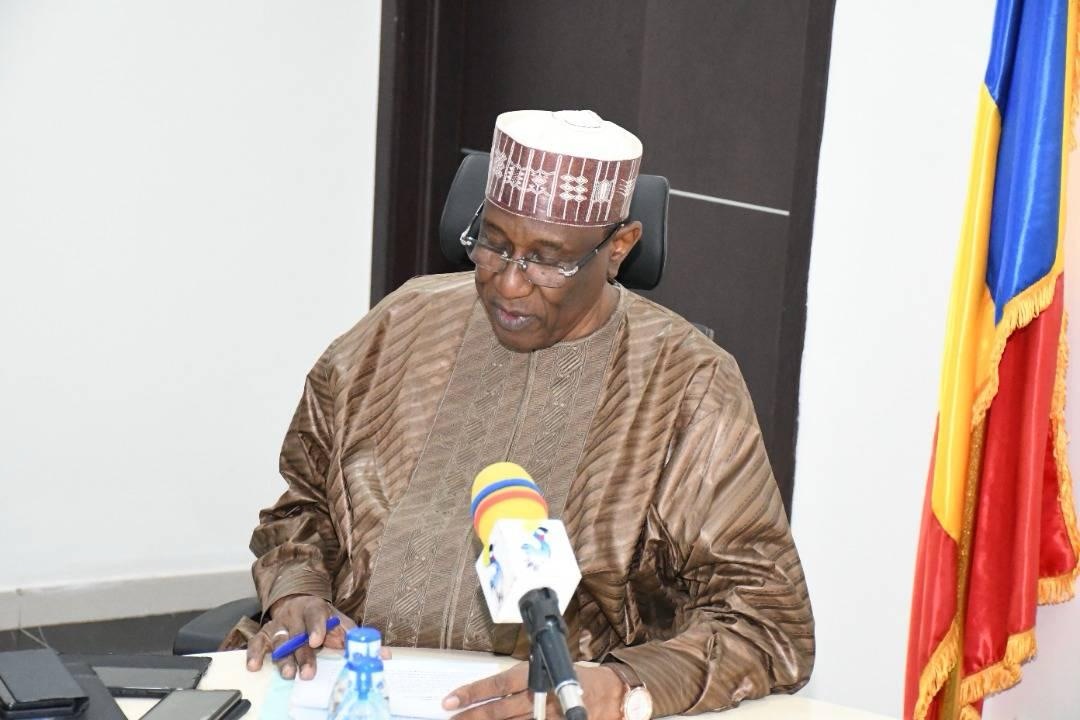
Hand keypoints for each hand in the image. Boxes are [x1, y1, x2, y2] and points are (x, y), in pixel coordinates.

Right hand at [245, 594, 354, 679]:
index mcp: (315, 608)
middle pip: (297, 635)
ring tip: (288, 674)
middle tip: (307, 673)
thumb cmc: (323, 619)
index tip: (316, 641)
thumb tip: (384, 653)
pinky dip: (254, 654)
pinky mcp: (265, 633)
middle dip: (302, 655)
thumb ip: (356, 637)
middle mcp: (294, 615)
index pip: (316, 615)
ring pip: (278, 641)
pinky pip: (257, 642)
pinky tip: (254, 666)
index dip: (316, 627)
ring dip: (282, 659)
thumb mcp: (340, 622)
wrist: (300, 604)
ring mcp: (278, 624)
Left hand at [443, 662, 624, 719]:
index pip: (497, 684)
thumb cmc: (577, 678)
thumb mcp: (549, 669)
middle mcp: (539, 697)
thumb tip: (491, 694)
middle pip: (498, 711)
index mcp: (536, 675)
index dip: (472, 693)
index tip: (450, 701)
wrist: (611, 694)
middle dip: (471, 717)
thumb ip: (521, 682)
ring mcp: (547, 716)